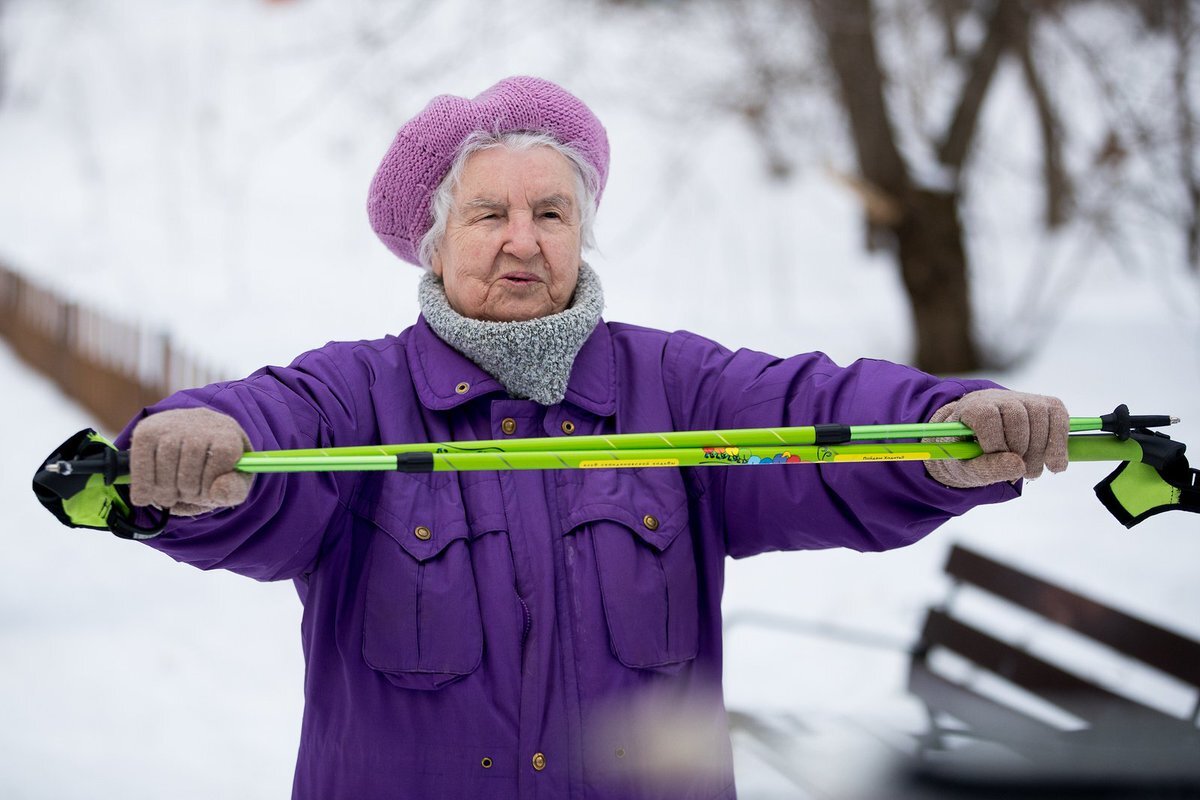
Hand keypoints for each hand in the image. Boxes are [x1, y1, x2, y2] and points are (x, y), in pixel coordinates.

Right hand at [130, 408, 253, 515]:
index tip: (208, 490)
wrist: (194, 437)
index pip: (223, 452)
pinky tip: (143, 498)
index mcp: (226, 431)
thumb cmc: (217, 464)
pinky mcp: (146, 430)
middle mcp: (198, 422)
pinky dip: (142, 485)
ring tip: (170, 497)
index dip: (214, 480)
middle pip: (191, 461)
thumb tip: (218, 492)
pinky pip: (141, 461)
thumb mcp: (235, 478)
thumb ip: (235, 489)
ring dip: (165, 490)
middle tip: (187, 495)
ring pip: (165, 463)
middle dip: (189, 490)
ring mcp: (170, 424)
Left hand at [925, 389, 1068, 487]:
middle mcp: (998, 397)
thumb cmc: (970, 454)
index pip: (987, 416)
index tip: (996, 462)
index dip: (995, 443)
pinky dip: (1059, 444)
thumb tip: (1019, 466)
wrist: (980, 440)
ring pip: (1040, 416)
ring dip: (1040, 451)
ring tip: (1032, 473)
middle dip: (1020, 451)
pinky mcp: (1045, 405)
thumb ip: (986, 468)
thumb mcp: (967, 467)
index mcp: (972, 408)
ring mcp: (1023, 398)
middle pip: (1017, 417)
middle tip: (1019, 475)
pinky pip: (1059, 417)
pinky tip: (1055, 466)